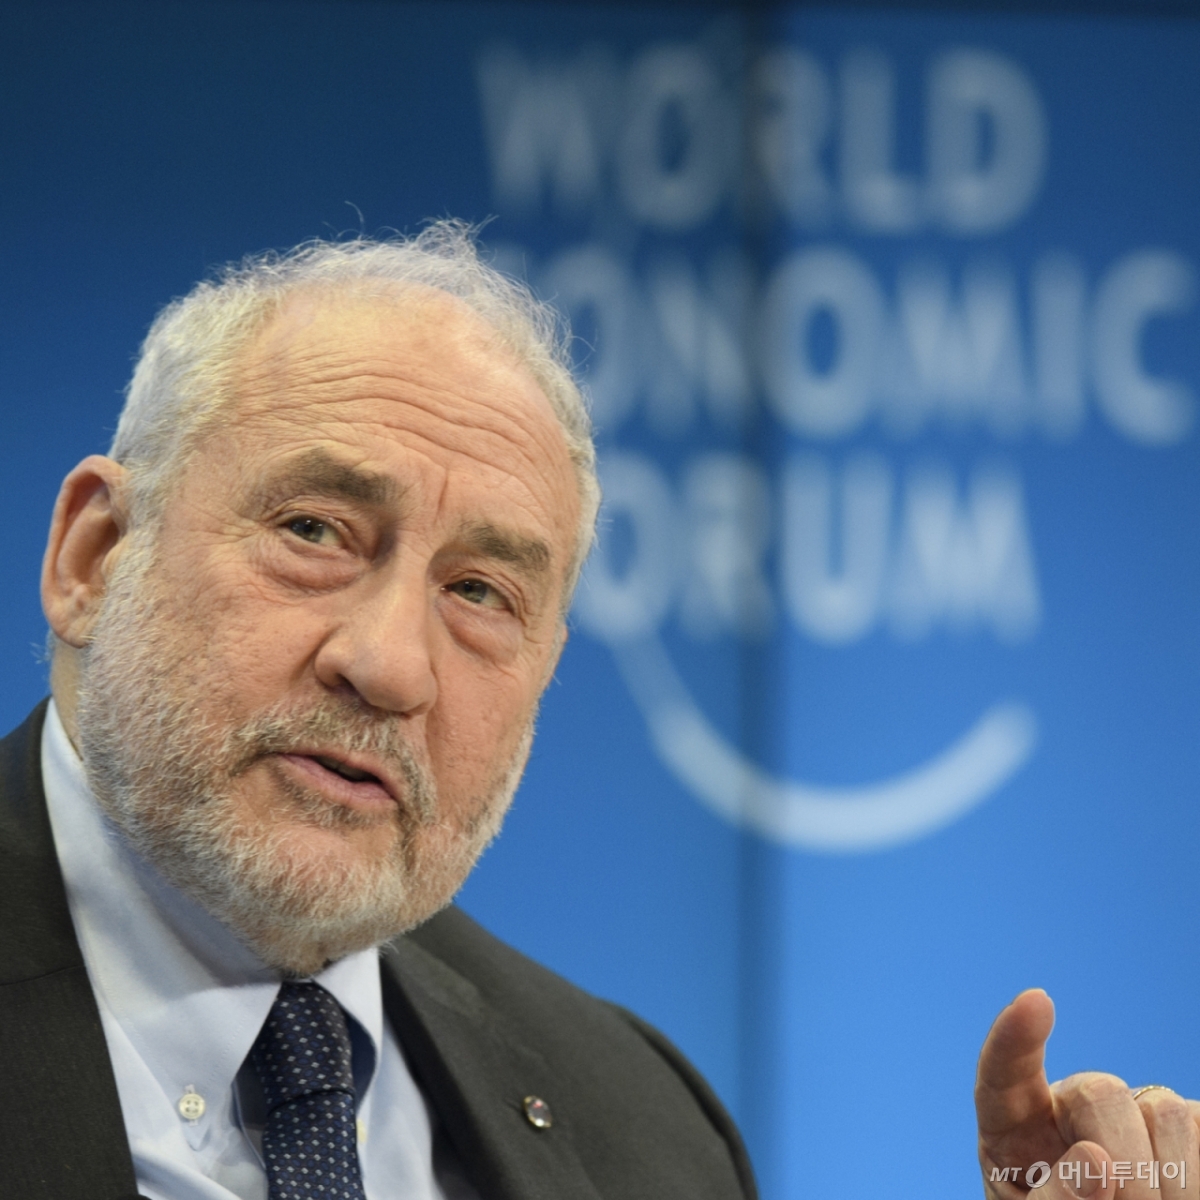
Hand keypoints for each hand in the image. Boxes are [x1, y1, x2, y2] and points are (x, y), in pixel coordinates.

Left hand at [976, 989, 1198, 1199]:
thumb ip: (1054, 1199)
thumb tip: (1096, 1160)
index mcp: (1016, 1128)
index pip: (1005, 1072)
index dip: (1015, 1037)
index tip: (1035, 1001)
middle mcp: (1070, 1106)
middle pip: (1101, 1093)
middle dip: (1124, 1160)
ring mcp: (1127, 1112)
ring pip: (1162, 1110)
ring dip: (1169, 1177)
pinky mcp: (1180, 1127)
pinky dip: (1197, 1172)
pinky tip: (1181, 1194)